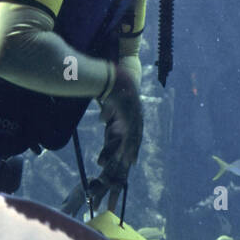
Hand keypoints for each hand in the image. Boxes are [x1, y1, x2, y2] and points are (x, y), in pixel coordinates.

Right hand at [97, 62, 142, 182]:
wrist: (112, 77)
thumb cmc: (110, 87)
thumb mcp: (109, 103)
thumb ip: (107, 113)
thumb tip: (103, 121)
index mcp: (132, 111)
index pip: (133, 129)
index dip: (132, 141)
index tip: (130, 151)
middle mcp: (136, 114)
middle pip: (136, 136)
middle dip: (134, 150)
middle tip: (132, 163)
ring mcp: (133, 116)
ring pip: (133, 138)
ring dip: (131, 151)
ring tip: (129, 163)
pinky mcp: (128, 117)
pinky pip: (129, 135)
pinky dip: (127, 145)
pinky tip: (125, 154)